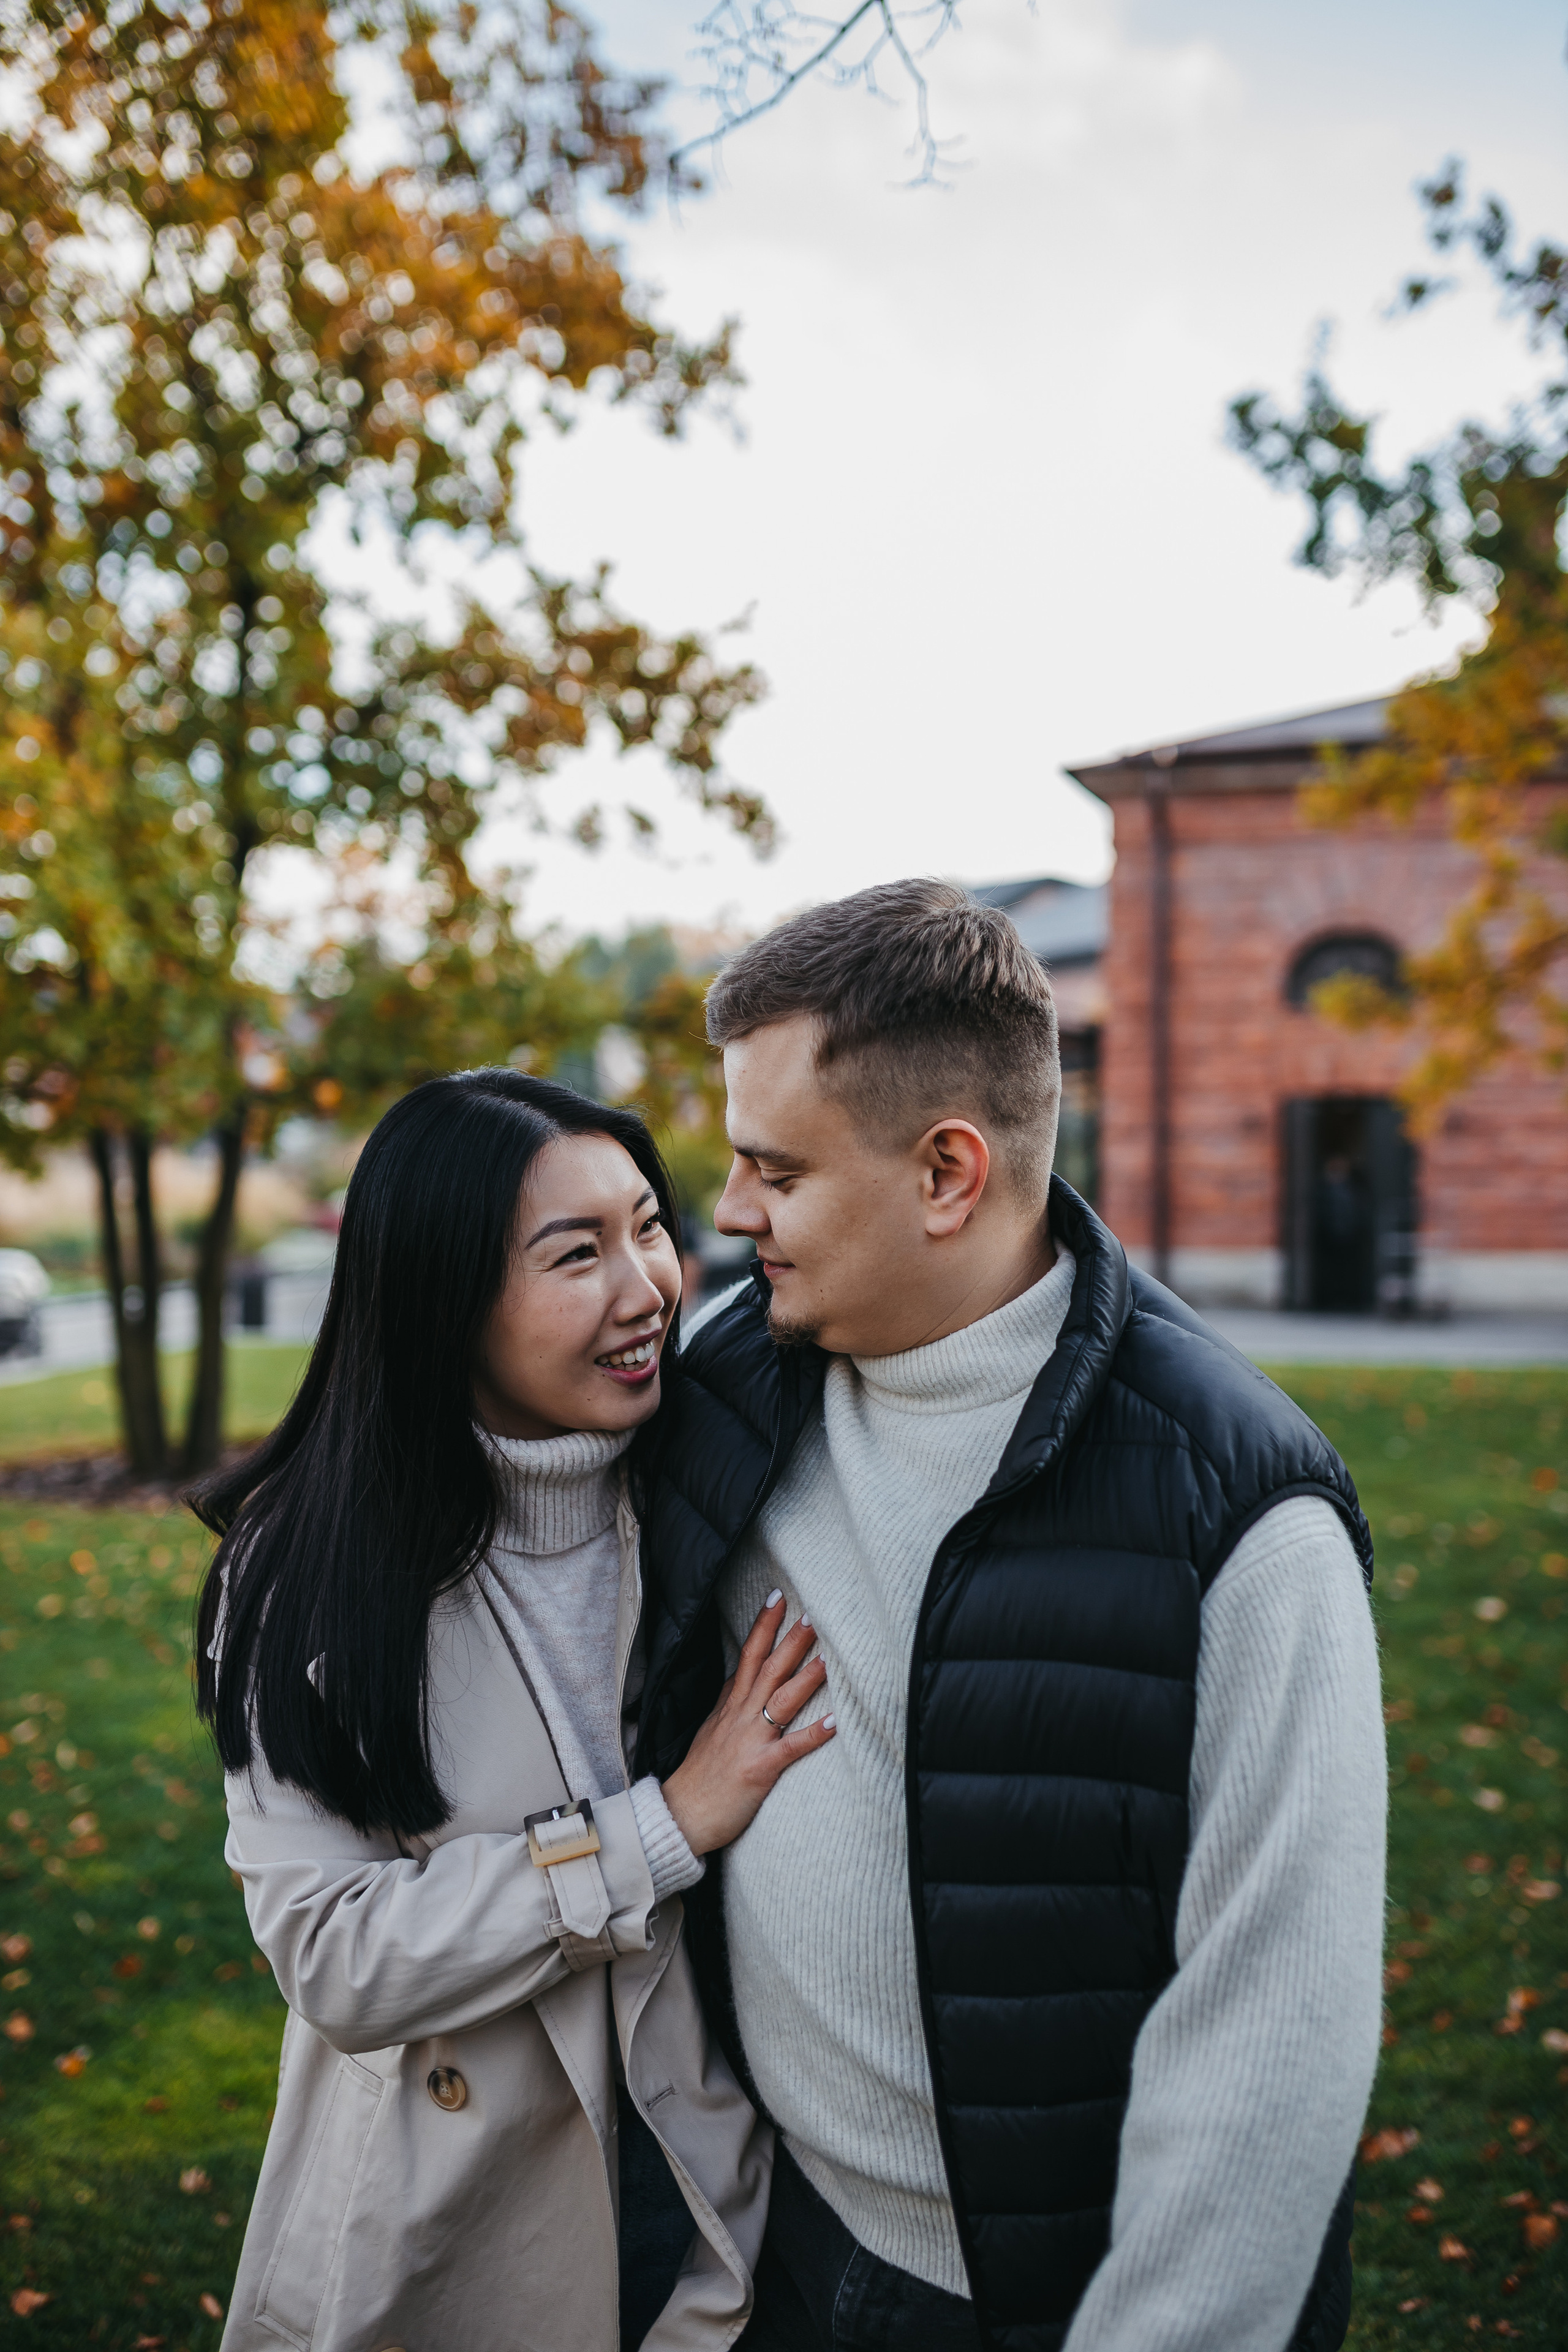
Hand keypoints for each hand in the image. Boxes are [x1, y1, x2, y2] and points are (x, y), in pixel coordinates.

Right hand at [661, 1592, 835, 1856]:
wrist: (679, 1816)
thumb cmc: (700, 1777)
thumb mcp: (710, 1729)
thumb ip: (728, 1702)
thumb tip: (742, 1676)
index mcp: (729, 1706)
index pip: (747, 1656)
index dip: (763, 1626)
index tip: (778, 1597)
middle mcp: (739, 1717)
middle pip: (768, 1669)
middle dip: (791, 1640)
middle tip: (814, 1613)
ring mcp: (749, 1741)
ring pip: (781, 1700)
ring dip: (807, 1677)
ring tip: (831, 1656)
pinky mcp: (759, 1769)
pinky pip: (791, 1748)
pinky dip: (814, 1734)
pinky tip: (836, 1721)